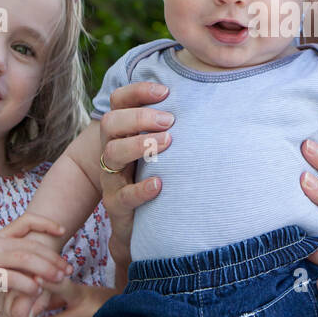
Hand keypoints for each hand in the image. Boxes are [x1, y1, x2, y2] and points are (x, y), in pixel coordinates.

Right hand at [0, 213, 69, 315]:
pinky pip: (14, 278)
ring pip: (26, 260)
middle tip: (68, 269)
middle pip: (32, 245)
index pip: (26, 220)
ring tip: (60, 280)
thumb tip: (45, 258)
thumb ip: (16, 255)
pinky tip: (38, 292)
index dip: (47, 223)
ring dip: (47, 270)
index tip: (63, 231)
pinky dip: (30, 285)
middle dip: (53, 257)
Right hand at [98, 81, 172, 253]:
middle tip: (169, 120)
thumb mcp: (158, 146)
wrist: (139, 225)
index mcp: (122, 131)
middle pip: (111, 123)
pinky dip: (141, 189)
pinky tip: (159, 183)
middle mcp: (112, 150)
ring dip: (140, 144)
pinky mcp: (116, 205)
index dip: (138, 91)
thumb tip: (206, 96)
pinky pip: (123, 196)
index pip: (119, 101)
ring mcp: (111, 178)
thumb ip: (171, 124)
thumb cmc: (154, 174)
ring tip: (167, 142)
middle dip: (140, 117)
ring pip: (112, 153)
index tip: (166, 91)